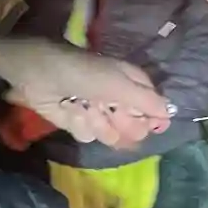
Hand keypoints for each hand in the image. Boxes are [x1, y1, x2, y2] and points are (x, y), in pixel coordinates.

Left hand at [0, 39, 168, 148]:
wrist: (38, 73)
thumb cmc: (81, 71)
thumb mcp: (118, 83)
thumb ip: (146, 101)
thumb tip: (169, 115)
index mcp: (132, 84)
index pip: (155, 108)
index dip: (153, 118)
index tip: (151, 125)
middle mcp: (118, 101)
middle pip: (135, 127)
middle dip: (122, 122)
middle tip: (110, 109)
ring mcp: (98, 114)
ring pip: (112, 134)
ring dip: (97, 122)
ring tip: (84, 106)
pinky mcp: (78, 124)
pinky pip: (88, 136)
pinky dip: (78, 124)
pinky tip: (70, 110)